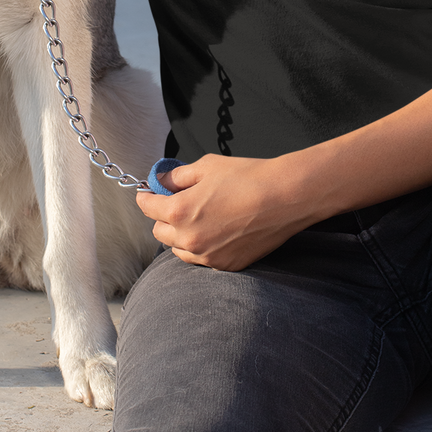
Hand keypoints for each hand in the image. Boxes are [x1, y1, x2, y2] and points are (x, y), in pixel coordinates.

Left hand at [136, 153, 316, 270]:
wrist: (285, 197)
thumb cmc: (247, 177)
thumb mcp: (207, 166)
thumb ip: (178, 176)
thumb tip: (161, 182)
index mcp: (179, 211)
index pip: (148, 207)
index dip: (147, 196)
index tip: (150, 192)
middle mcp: (189, 239)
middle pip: (160, 232)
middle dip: (164, 216)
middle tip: (178, 202)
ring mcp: (207, 256)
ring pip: (179, 249)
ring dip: (181, 235)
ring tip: (200, 218)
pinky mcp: (226, 265)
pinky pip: (202, 259)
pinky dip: (203, 247)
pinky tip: (217, 231)